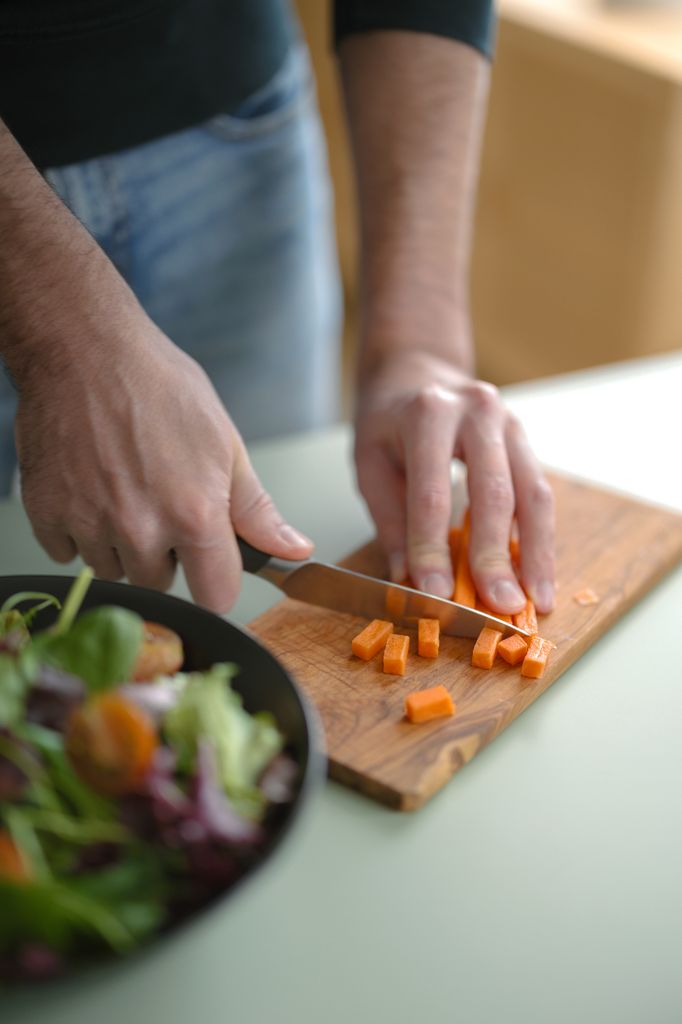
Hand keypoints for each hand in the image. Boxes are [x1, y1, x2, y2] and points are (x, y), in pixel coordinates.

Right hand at [15, 314, 312, 613]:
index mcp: (194, 515)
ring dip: (119, 543)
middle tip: (160, 501)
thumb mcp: (225, 444)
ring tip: (123, 487)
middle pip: (159, 582)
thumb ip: (257, 510)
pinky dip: (78, 529)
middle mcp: (140, 529)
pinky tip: (90, 488)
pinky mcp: (46, 513)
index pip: (215, 596)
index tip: (211, 564)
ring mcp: (88, 523)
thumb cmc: (158, 385)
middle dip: (164, 554)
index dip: (217, 580)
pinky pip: (67, 552)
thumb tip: (294, 550)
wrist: (85, 349)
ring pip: (112, 568)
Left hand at [354, 351, 554, 613]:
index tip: (435, 594)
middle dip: (495, 556)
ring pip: (532, 495)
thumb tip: (408, 581)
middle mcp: (477, 412)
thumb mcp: (370, 463)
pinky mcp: (526, 440)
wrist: (416, 371)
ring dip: (536, 554)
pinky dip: (541, 540)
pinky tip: (538, 576)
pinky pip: (540, 494)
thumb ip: (389, 521)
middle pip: (493, 493)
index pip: (431, 493)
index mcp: (428, 414)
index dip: (433, 548)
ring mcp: (510, 423)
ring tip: (534, 601)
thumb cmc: (388, 422)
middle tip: (499, 606)